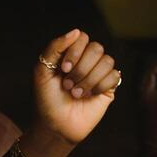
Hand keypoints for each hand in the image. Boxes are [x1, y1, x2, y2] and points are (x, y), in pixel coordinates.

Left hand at [32, 28, 119, 147]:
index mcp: (71, 54)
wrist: (56, 125)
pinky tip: (90, 96)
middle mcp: (86, 61)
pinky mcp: (109, 87)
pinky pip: (114, 76)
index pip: (82, 38)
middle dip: (81, 68)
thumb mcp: (42, 71)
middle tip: (68, 85)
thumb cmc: (47, 99)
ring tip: (76, 93)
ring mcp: (98, 73)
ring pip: (107, 61)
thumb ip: (55, 47)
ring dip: (89, 79)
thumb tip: (76, 31)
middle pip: (97, 48)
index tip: (63, 69)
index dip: (74, 51)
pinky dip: (100, 86)